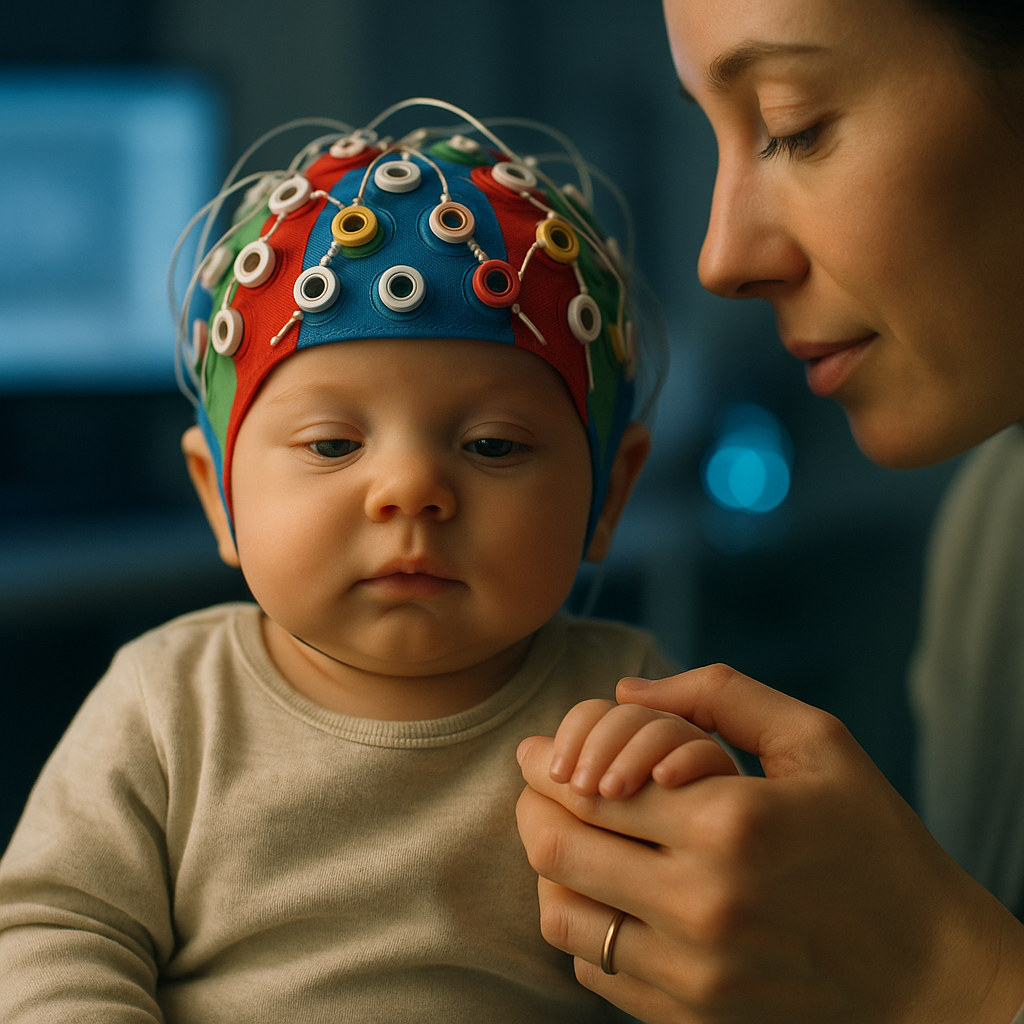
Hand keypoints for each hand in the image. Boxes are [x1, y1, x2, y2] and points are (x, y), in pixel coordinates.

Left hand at [516, 665, 1023, 1023]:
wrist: (928, 971)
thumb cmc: (873, 838)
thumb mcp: (816, 741)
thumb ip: (718, 696)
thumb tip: (627, 690)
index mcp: (729, 825)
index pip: (588, 788)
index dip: (544, 762)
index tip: (536, 749)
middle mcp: (702, 906)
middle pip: (556, 848)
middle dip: (531, 805)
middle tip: (538, 785)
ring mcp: (693, 975)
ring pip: (561, 915)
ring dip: (548, 867)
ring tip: (568, 835)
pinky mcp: (692, 1017)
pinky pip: (594, 968)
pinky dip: (583, 923)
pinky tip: (607, 892)